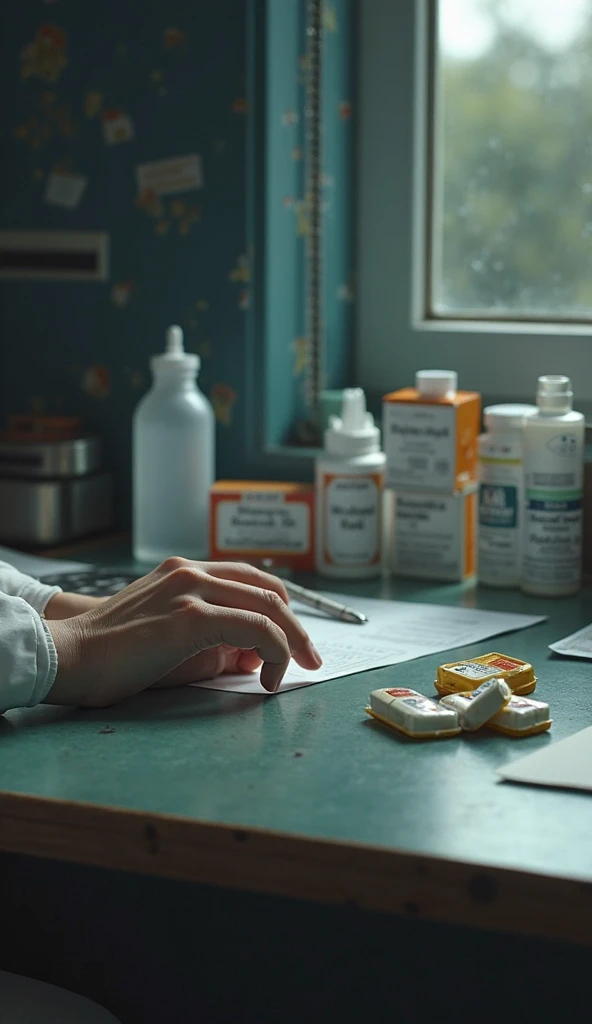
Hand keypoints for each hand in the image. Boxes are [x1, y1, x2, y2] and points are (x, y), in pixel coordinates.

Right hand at [45, 558, 321, 706]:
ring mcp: (191, 590)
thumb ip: (215, 642)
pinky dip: (273, 651)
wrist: (69, 657)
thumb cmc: (115, 655)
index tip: (293, 642)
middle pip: (269, 590)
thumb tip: (254, 657)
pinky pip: (254, 628)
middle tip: (309, 659)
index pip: (252, 581)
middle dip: (297, 627)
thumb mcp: (172, 639)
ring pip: (269, 606)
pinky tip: (266, 676)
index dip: (280, 611)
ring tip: (295, 670)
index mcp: (185, 572)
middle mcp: (192, 572)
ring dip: (292, 640)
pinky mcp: (191, 617)